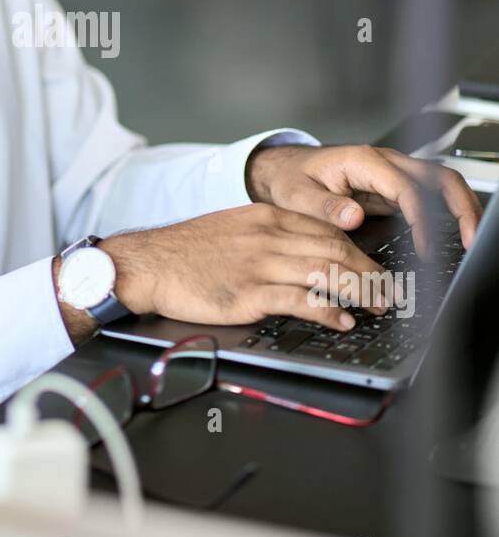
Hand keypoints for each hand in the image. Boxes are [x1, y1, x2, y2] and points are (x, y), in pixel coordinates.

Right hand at [100, 204, 390, 332]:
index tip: (375, 267)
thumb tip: (306, 255)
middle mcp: (268, 236)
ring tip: (377, 306)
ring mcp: (259, 264)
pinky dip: (327, 311)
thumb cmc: (187, 251)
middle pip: (335, 250)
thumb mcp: (234, 228)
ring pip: (325, 273)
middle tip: (388, 291)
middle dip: (369, 272)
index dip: (359, 251)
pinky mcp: (248, 293)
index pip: (327, 230)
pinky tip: (340, 319)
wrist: (149, 262)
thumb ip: (270, 237)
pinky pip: (299, 300)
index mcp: (266, 217)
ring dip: (359, 291)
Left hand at [245, 143, 481, 258]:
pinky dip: (447, 215)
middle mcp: (385, 163)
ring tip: (472, 241)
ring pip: (440, 185)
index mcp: (362, 161)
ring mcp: (393, 175)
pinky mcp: (394, 189)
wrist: (285, 168)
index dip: (420, 218)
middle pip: (437, 177)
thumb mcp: (296, 194)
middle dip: (460, 207)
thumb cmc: (290, 177)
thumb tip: (353, 217)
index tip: (424, 248)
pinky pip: (429, 198)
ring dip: (461, 210)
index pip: (405, 187)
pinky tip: (454, 238)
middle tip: (471, 240)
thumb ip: (323, 207)